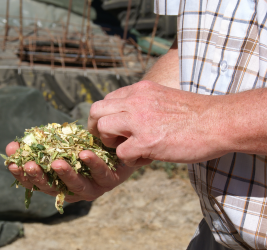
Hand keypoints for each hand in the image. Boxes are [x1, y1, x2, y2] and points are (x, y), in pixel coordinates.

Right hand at [6, 141, 135, 201]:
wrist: (115, 145)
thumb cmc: (82, 146)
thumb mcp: (58, 145)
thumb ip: (38, 147)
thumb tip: (10, 147)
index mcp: (57, 183)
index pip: (36, 183)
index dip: (23, 175)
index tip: (12, 164)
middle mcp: (72, 190)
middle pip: (53, 188)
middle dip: (39, 177)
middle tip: (28, 165)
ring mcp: (92, 188)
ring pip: (77, 186)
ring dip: (65, 174)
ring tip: (56, 163)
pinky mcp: (110, 180)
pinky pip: (101, 173)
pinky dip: (93, 164)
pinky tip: (84, 153)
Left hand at [88, 80, 227, 165]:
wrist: (219, 121)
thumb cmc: (195, 113)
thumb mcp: (163, 97)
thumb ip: (143, 103)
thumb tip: (128, 116)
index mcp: (140, 89)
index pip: (107, 99)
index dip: (106, 116)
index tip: (115, 128)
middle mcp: (135, 101)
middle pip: (96, 111)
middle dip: (97, 128)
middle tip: (110, 140)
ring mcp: (139, 121)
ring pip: (102, 129)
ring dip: (111, 143)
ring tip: (129, 148)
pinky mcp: (146, 142)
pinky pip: (121, 154)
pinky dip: (130, 160)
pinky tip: (146, 158)